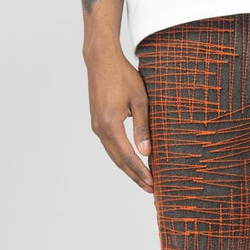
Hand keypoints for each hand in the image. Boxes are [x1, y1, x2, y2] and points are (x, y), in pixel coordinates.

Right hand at [85, 50, 152, 192]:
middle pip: (119, 161)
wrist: (101, 59)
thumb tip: (146, 152)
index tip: (152, 183)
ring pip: (114, 155)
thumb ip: (143, 128)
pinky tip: (132, 164)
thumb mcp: (140, 100)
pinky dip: (122, 158)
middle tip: (150, 189)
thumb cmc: (122, 75)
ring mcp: (96, 126)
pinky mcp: (97, 123)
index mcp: (110, 124)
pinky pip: (110, 147)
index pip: (127, 156)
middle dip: (135, 176)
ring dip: (128, 169)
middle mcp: (100, 128)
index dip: (140, 171)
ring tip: (143, 181)